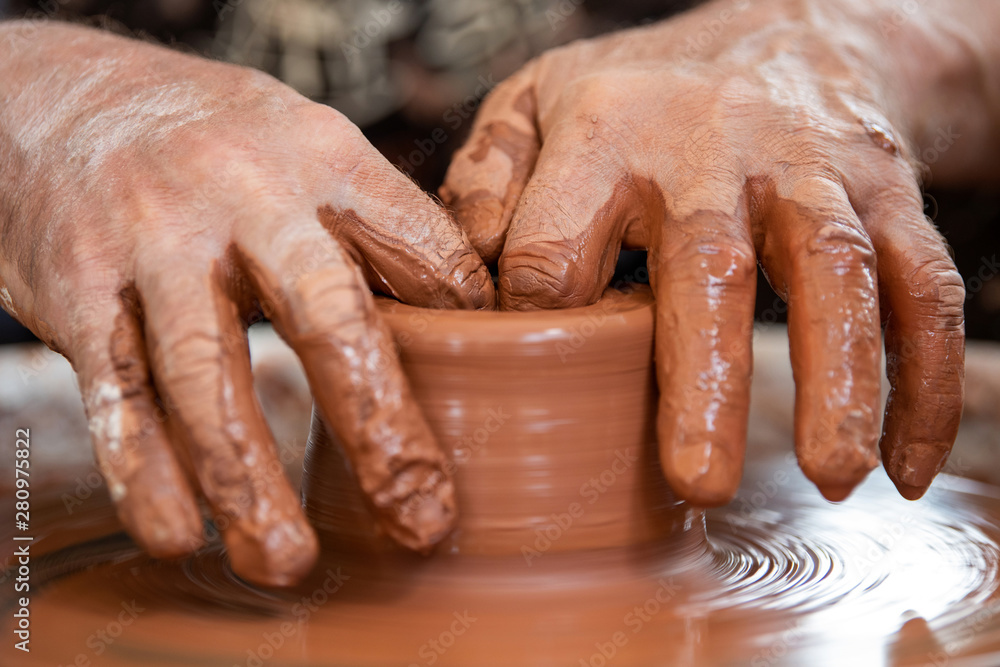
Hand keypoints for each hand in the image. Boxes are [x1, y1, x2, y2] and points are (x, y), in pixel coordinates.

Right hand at [0, 22, 493, 584]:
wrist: (64, 97)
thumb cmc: (215, 138)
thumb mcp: (307, 142)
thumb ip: (376, 222)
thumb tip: (461, 308)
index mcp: (325, 156)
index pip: (423, 250)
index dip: (466, 326)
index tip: (497, 399)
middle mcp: (244, 195)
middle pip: (327, 316)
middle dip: (379, 423)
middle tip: (420, 514)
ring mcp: (155, 241)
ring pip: (208, 374)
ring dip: (250, 479)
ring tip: (287, 560)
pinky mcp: (77, 287)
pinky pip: (118, 393)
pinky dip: (145, 474)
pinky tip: (180, 533)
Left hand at [440, 0, 987, 504]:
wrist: (783, 29)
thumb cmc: (644, 89)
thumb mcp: (537, 100)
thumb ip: (488, 176)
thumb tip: (466, 274)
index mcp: (606, 132)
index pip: (551, 248)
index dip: (538, 318)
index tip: (539, 371)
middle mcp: (713, 149)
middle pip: (710, 264)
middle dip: (706, 377)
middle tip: (699, 481)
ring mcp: (810, 171)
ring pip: (835, 273)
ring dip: (842, 380)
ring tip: (832, 476)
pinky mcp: (886, 194)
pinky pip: (922, 286)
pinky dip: (922, 380)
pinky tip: (903, 465)